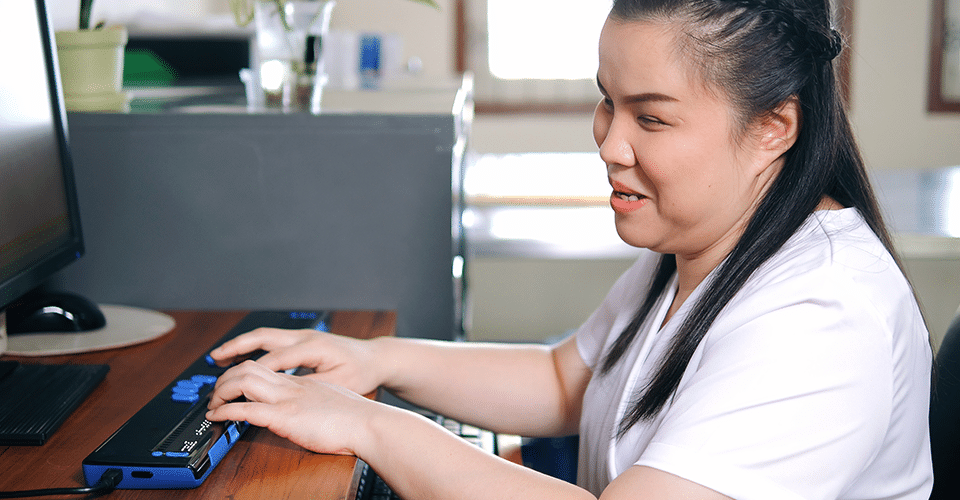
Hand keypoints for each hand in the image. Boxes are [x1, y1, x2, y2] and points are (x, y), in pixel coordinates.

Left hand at [206, 360, 373, 454]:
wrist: (370, 423)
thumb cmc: (358, 418)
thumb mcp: (332, 402)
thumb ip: (316, 403)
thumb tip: (308, 412)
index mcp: (303, 382)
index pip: (266, 367)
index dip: (244, 371)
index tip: (232, 382)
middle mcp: (292, 385)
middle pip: (249, 367)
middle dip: (225, 377)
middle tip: (215, 392)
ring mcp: (287, 399)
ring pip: (243, 380)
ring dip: (221, 391)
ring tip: (213, 404)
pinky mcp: (284, 417)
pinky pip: (246, 409)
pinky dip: (225, 412)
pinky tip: (217, 417)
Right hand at [209, 328, 382, 395]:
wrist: (377, 358)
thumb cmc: (361, 373)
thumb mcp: (338, 384)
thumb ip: (310, 387)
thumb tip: (283, 395)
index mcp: (312, 348)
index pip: (273, 361)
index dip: (250, 375)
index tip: (232, 388)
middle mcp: (305, 337)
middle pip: (262, 338)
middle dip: (236, 347)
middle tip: (215, 359)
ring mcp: (303, 336)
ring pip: (265, 336)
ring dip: (242, 345)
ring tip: (220, 356)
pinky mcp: (304, 340)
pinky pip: (273, 340)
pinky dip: (255, 347)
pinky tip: (244, 358)